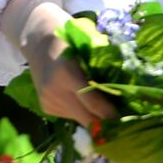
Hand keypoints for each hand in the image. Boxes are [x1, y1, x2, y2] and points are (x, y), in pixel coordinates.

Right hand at [3, 0, 116, 127]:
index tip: (124, 118)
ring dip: (93, 117)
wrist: (37, 42)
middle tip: (121, 121)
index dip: (109, 113)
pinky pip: (70, 116)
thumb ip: (102, 70)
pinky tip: (80, 99)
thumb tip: (125, 91)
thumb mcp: (87, 49)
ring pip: (79, 120)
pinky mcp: (45, 107)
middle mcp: (55, 91)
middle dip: (104, 122)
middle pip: (86, 118)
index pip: (92, 102)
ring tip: (103, 107)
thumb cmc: (69, 40)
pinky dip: (80, 111)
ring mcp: (48, 101)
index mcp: (67, 73)